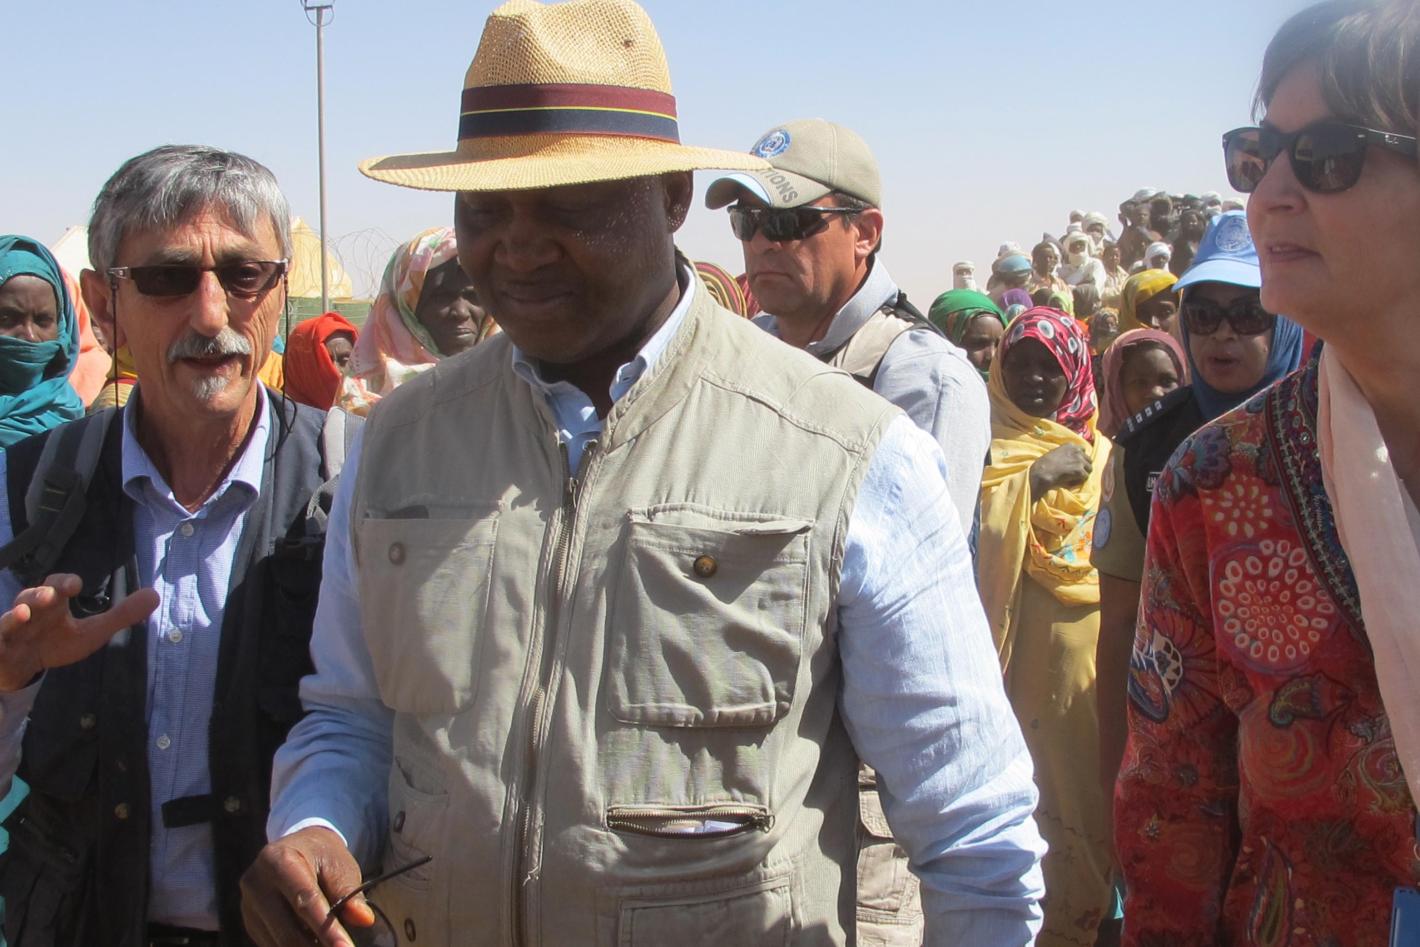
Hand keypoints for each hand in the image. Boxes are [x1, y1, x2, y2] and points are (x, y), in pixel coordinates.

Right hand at [0, 574, 158, 691]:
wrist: (20, 667)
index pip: (57, 585)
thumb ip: (120, 615)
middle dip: (40, 594)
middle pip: (31, 596)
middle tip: (51, 595)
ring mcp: (12, 630)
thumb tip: (155, 595)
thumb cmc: (54, 643)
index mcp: (53, 604)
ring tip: (24, 613)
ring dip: (16, 614)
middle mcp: (30, 612)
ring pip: (10, 618)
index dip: (64, 583)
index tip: (75, 585)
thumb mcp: (90, 632)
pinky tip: (6, 638)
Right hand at [241, 826, 374, 946]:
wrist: (296, 848)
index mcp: (278, 860)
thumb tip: (363, 919)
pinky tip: (315, 944)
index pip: (305, 901)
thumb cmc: (322, 856)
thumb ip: (349, 892)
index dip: (327, 928)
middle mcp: (256, 884)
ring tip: (331, 946)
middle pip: (287, 929)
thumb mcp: (339, 865)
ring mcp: (248, 905)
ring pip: (279, 942)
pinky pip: (272, 944)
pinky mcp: (250, 922)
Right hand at [1029, 444, 1092, 500]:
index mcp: (1070, 445)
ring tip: (1075, 478)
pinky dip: (1079, 481)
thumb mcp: (1055, 452)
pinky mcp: (1080, 470)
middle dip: (1084, 466)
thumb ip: (1064, 453)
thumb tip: (1068, 459)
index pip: (1082, 450)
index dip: (1080, 458)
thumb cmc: (1044, 463)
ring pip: (1089, 469)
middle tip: (1077, 472)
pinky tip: (1071, 482)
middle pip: (1088, 460)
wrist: (1042, 472)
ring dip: (1083, 474)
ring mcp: (1079, 461)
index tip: (1075, 463)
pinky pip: (1085, 477)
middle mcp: (1077, 451)